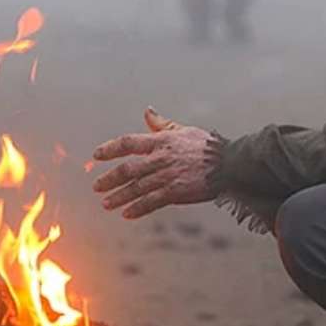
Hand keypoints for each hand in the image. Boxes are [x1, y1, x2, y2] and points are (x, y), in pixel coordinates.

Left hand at [91, 107, 215, 218]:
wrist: (229, 164)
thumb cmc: (206, 147)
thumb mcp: (182, 131)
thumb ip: (161, 124)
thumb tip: (147, 111)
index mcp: (161, 141)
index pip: (129, 143)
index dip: (111, 149)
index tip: (96, 155)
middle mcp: (161, 158)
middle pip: (128, 169)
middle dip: (110, 179)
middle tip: (96, 187)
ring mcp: (168, 176)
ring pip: (137, 188)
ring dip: (119, 197)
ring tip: (106, 204)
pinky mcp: (176, 192)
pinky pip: (152, 202)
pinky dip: (137, 208)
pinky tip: (126, 214)